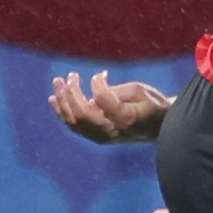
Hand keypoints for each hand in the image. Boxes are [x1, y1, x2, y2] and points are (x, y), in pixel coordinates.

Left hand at [47, 71, 168, 140]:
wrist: (158, 127)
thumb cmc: (151, 104)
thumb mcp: (139, 91)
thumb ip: (114, 90)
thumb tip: (93, 85)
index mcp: (127, 119)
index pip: (103, 101)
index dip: (97, 85)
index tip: (100, 74)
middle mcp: (112, 132)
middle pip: (83, 114)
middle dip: (72, 92)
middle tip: (71, 75)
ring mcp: (103, 138)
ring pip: (74, 122)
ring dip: (63, 100)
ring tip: (58, 81)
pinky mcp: (97, 138)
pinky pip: (74, 127)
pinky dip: (62, 112)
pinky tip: (54, 99)